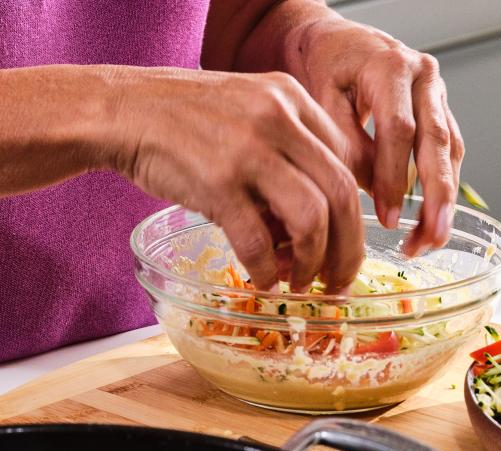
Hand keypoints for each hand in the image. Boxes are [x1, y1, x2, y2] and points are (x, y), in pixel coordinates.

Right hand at [113, 67, 363, 292]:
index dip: (358, 210)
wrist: (122, 110)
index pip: (349, 161)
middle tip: (341, 280)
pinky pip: (257, 240)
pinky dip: (265, 270)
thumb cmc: (187, 118)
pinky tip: (263, 282)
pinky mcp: (216, 182)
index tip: (351, 240)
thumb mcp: (251, 110)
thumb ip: (290, 150)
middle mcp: (278, 119)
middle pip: (342, 194)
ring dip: (313, 262)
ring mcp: (248, 150)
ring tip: (302, 283)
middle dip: (349, 248)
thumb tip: (319, 218)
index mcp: (292, 98)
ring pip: (311, 219)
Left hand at [286, 18, 464, 256]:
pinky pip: (450, 150)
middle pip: (437, 142)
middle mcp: (423, 77)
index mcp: (390, 66)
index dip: (395, 176)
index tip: (388, 216)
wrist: (342, 43)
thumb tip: (370, 192)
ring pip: (451, 150)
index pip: (400, 129)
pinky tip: (434, 215)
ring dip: (445, 198)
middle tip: (432, 236)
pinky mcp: (441, 109)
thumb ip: (346, 143)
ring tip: (433, 237)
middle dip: (438, 196)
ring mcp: (437, 92)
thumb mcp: (322, 98)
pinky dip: (444, 184)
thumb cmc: (329, 66)